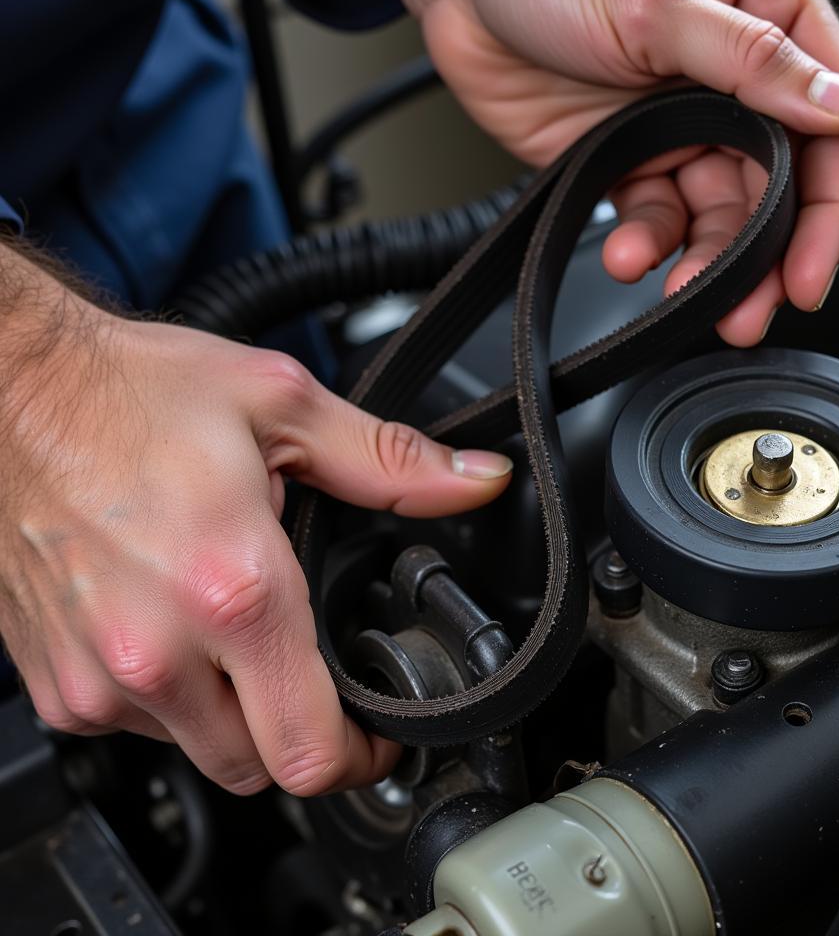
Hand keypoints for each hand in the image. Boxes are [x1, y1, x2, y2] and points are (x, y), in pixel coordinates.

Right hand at [0, 247, 512, 793]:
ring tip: (244, 629)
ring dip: (238, 712)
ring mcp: (96, 676)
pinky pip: (137, 724)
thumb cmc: (130, 392)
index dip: (366, 756)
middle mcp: (157, 650)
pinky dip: (175, 695)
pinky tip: (180, 625)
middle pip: (262, 767)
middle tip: (324, 678)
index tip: (383, 733)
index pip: (312, 748)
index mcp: (232, 589)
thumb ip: (388, 462)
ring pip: (200, 749)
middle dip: (308, 736)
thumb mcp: (281, 409)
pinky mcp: (54, 682)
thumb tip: (473, 481)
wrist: (11, 390)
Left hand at [344, 0, 838, 344]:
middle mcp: (737, 72)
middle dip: (769, 257)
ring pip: (721, 215)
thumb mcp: (657, 2)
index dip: (831, 207)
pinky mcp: (634, 156)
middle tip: (749, 313)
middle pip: (783, 187)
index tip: (809, 273)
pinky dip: (648, 245)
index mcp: (771, 9)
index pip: (838, 121)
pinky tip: (629, 254)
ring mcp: (684, 120)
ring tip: (682, 292)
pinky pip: (658, 218)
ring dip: (706, 264)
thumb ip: (752, 60)